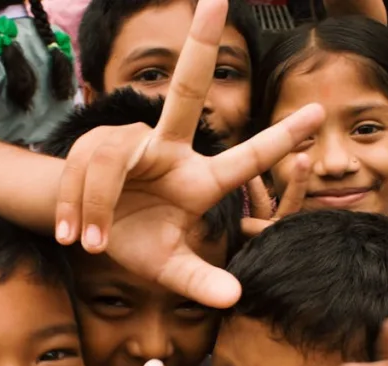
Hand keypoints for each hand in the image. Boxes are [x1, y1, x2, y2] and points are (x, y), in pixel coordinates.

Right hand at [52, 0, 322, 308]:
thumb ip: (200, 280)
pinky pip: (85, 171)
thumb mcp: (167, 268)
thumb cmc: (132, 241)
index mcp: (196, 180)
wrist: (78, 230)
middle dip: (197, 44)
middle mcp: (166, 149)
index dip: (280, 138)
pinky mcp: (91, 145)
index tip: (318, 111)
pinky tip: (69, 234)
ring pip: (109, 161)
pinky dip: (76, 207)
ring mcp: (129, 142)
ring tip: (88, 244)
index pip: (243, 158)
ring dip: (96, 206)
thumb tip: (237, 300)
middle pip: (183, 90)